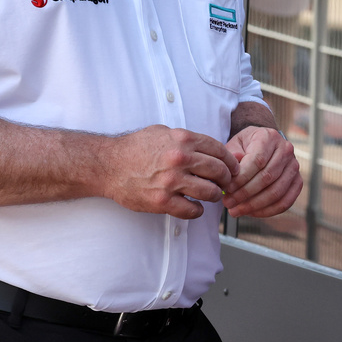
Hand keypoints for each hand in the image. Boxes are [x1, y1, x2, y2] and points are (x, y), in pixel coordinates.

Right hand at [100, 125, 238, 219]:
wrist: (108, 165)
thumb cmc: (135, 147)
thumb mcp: (162, 131)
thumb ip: (185, 138)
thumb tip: (207, 147)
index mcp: (183, 140)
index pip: (219, 150)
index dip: (230, 161)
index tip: (233, 168)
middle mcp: (180, 159)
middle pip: (219, 171)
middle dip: (227, 179)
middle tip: (226, 183)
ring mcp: (172, 181)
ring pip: (210, 192)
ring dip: (214, 195)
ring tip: (211, 195)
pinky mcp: (163, 201)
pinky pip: (192, 210)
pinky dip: (197, 210)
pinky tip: (194, 207)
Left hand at [222, 126, 301, 217]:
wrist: (263, 145)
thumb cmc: (246, 146)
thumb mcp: (235, 144)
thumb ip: (232, 155)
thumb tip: (233, 166)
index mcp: (269, 137)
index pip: (257, 161)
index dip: (242, 178)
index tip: (227, 189)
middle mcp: (286, 150)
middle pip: (267, 178)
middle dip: (245, 194)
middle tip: (228, 203)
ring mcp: (294, 166)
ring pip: (276, 192)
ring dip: (254, 205)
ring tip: (236, 210)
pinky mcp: (297, 181)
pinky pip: (285, 201)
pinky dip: (268, 211)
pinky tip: (251, 212)